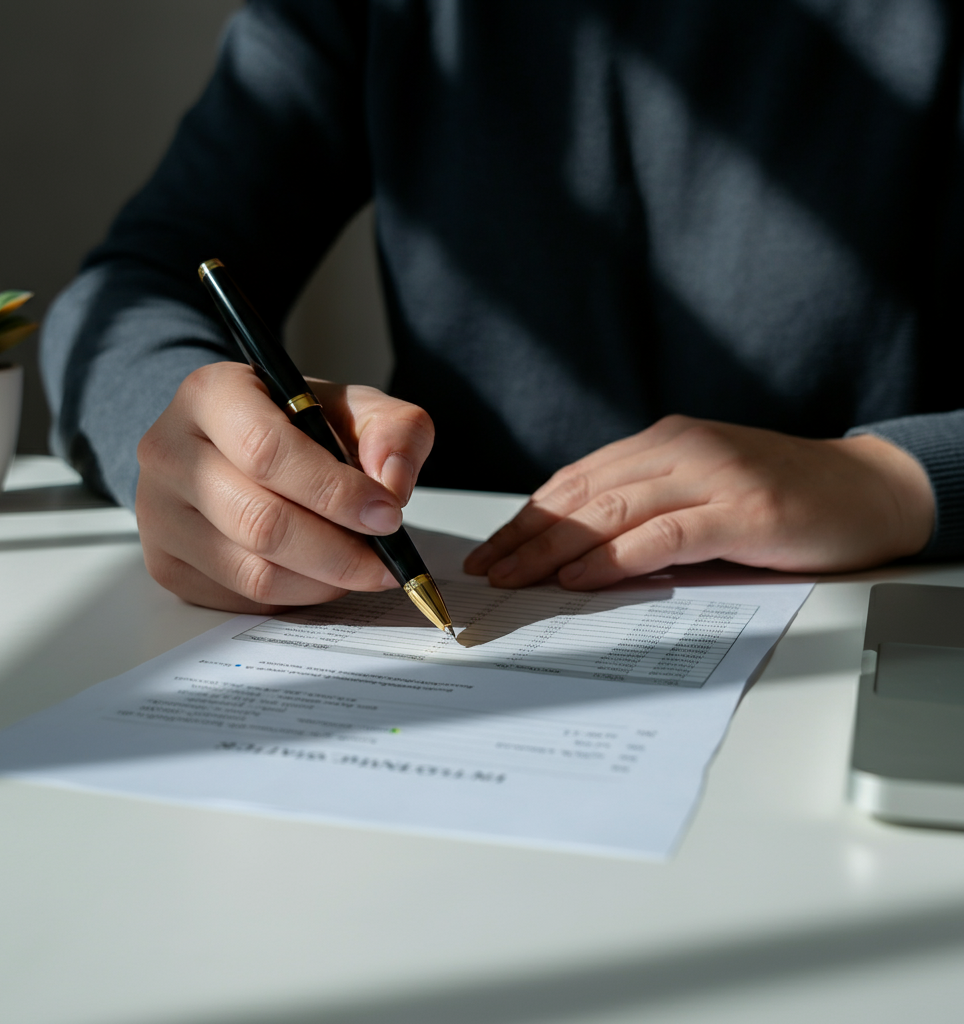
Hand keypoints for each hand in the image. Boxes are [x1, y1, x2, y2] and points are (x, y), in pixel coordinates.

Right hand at [135, 361, 433, 612]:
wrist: (236, 443)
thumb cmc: (296, 424)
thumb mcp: (354, 408)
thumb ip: (393, 432)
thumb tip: (392, 484)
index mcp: (211, 394)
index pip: (268, 452)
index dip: (335, 492)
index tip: (387, 515)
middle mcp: (170, 452)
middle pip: (260, 522)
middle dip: (338, 551)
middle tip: (385, 561)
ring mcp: (158, 513)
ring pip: (252, 572)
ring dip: (322, 581)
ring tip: (360, 568)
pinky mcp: (165, 563)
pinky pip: (242, 600)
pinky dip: (296, 597)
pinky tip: (321, 575)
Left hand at [464, 415, 934, 588]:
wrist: (868, 488)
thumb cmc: (778, 494)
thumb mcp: (700, 487)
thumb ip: (646, 504)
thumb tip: (575, 549)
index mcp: (662, 441)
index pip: (576, 480)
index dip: (528, 517)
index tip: (492, 549)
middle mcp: (681, 449)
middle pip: (583, 495)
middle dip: (527, 537)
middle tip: (487, 571)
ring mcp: (714, 476)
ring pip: (612, 510)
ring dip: (554, 549)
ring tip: (515, 578)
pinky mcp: (743, 510)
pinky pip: (664, 534)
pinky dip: (615, 557)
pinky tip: (579, 577)